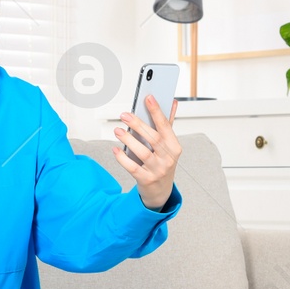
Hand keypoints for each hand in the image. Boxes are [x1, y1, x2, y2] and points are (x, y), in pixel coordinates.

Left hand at [113, 96, 180, 210]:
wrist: (160, 190)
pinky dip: (122, 158)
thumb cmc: (163, 163)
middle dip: (138, 124)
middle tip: (125, 115)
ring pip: (142, 152)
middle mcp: (168, 159)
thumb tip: (172, 102)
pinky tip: (115, 149)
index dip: (157, 111)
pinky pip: (132, 167)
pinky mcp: (146, 179)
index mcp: (174, 147)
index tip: (148, 98)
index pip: (165, 126)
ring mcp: (158, 170)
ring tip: (118, 130)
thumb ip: (168, 124)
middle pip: (153, 138)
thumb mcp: (168, 145)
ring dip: (128, 140)